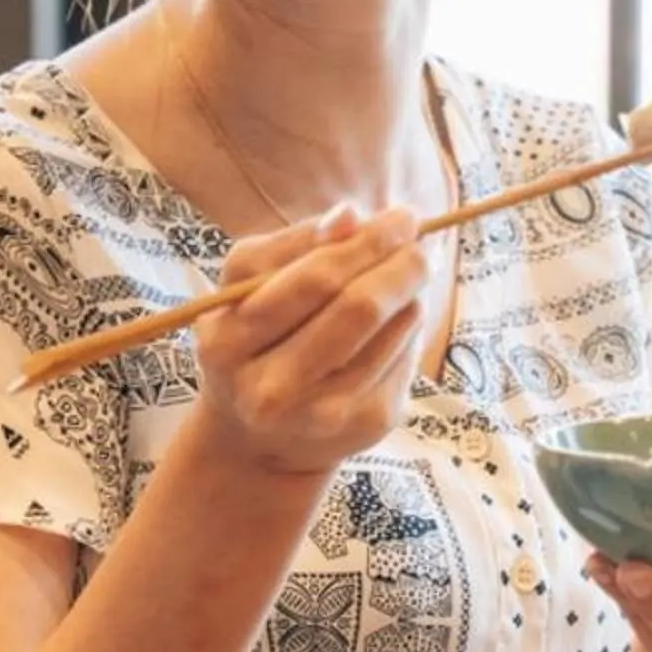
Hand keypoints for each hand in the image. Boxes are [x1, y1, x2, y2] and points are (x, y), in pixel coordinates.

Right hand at [188, 205, 430, 478]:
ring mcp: (322, 414)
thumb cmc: (255, 336)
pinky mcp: (365, 425)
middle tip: (421, 239)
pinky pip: (406, 355)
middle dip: (401, 264)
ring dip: (410, 291)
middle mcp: (272, 389)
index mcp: (230, 344)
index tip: (402, 217)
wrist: (256, 435)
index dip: (367, 242)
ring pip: (392, 330)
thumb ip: (293, 245)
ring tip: (409, 271)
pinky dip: (410, 324)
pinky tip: (401, 313)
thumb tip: (351, 216)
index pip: (312, 280)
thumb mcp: (248, 286)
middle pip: (359, 308)